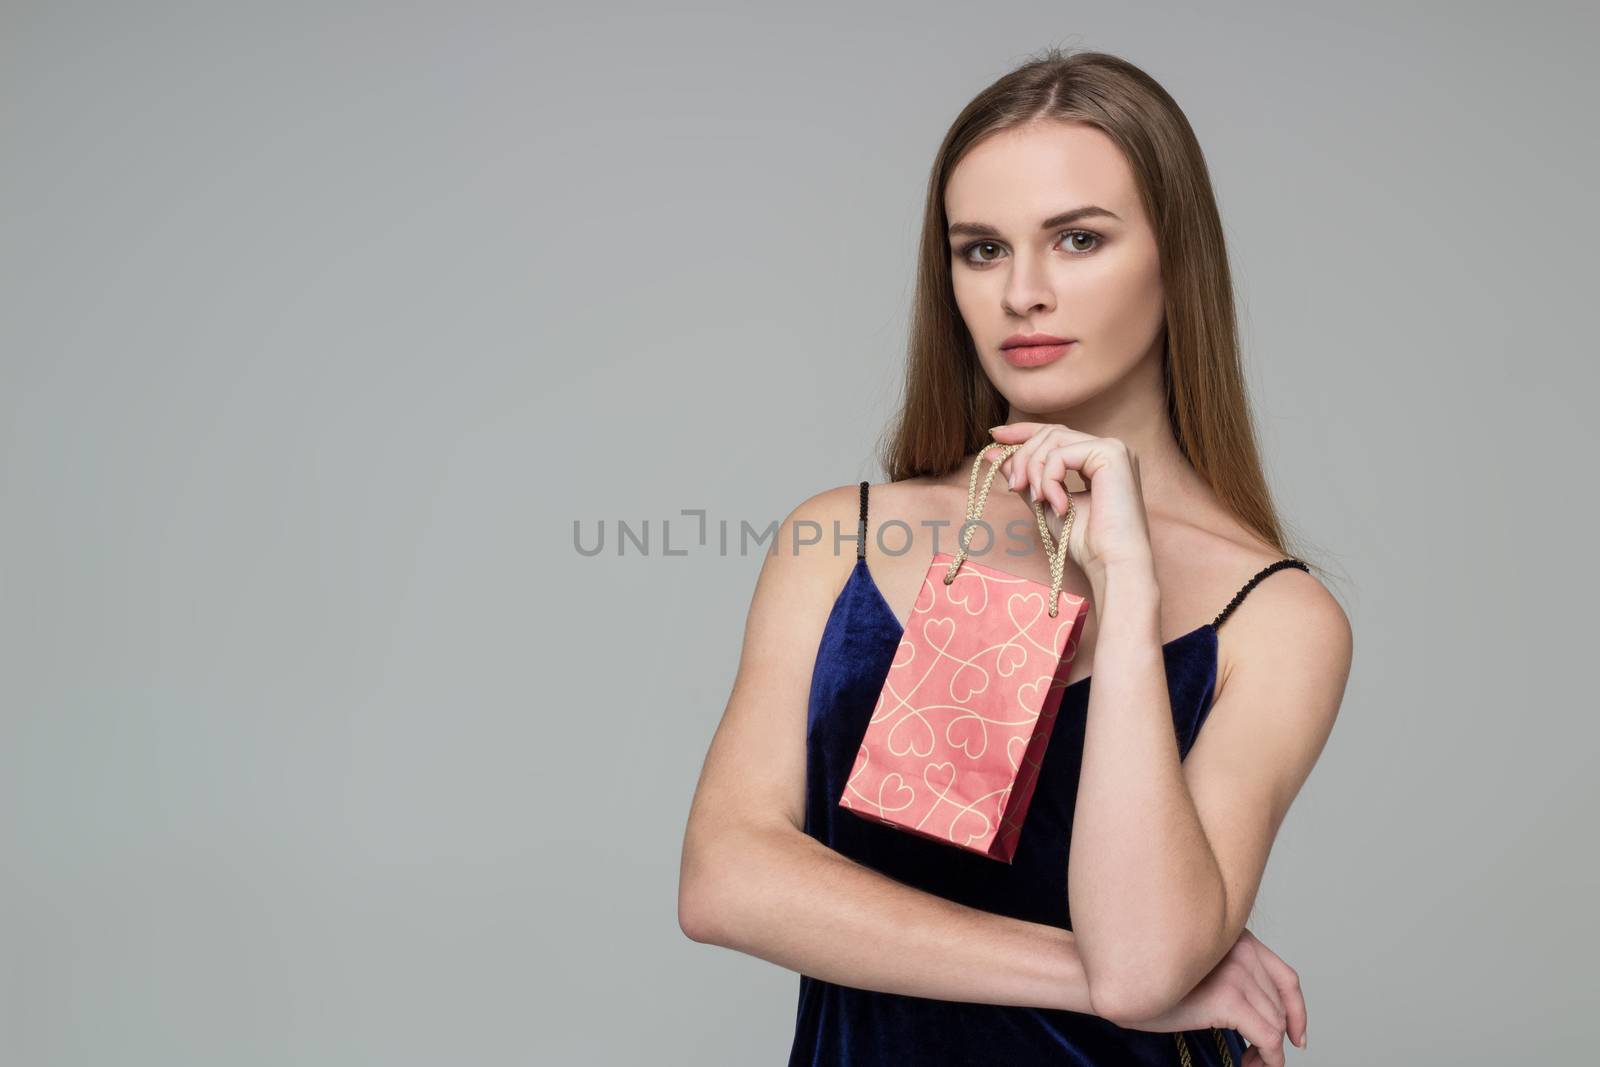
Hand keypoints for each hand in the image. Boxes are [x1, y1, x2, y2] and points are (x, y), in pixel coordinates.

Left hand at [987, 422, 1154, 579]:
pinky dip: (1049, 480)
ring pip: (1054, 440)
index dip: (1024, 432)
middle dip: (1023, 456)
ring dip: (1033, 469)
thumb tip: (992, 452)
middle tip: (1013, 485)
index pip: (1056, 434)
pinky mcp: (1111, 454)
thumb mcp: (1045, 502)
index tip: (995, 438)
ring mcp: (1112, 448)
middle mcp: (1108, 448)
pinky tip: (1056, 505)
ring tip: (1035, 499)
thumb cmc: (1086, 541)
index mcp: (1097, 458)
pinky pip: (1061, 455)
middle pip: (1051, 433)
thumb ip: (1025, 476)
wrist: (1112, 563)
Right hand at [1120, 927, 1307, 1066]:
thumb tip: (1256, 1012)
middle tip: (1258, 1059)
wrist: (1115, 978)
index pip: (1286, 977)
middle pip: (1281, 1005)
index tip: (1297, 1036)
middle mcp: (1241, 951)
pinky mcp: (1229, 1000)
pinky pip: (1267, 1039)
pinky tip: (1251, 1065)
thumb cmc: (1147, 977)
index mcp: (1237, 939)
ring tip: (1250, 1064)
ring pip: (1276, 1024)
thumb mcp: (1197, 968)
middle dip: (1278, 1037)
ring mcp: (1236, 974)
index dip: (1298, 1011)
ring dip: (1270, 1052)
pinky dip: (1269, 1059)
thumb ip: (1228, 975)